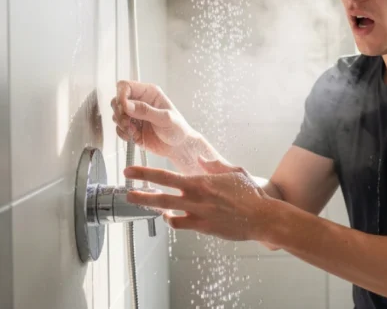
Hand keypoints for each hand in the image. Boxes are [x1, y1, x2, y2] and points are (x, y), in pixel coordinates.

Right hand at [111, 80, 193, 157]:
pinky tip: (134, 136)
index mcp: (149, 93)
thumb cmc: (178, 129)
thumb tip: (127, 105)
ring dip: (121, 124)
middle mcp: (140, 102)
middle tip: (127, 122)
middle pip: (117, 100)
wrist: (178, 147)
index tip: (124, 108)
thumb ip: (146, 111)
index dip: (121, 96)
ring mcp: (134, 116)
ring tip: (133, 131)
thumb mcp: (165, 118)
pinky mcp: (131, 128)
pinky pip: (118, 128)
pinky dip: (122, 133)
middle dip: (119, 112)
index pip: (126, 86)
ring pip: (116, 114)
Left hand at [124, 158, 275, 241]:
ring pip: (166, 210)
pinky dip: (171, 220)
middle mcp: (195, 198)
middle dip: (140, 192)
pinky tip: (167, 216)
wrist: (261, 216)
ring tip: (137, 203)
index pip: (166, 175)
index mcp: (200, 181)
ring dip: (149, 205)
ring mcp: (197, 214)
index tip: (131, 171)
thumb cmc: (250, 194)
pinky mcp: (203, 228)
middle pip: (160, 194)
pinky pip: (180, 224)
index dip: (145, 173)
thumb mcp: (233, 172)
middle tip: (125, 190)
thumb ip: (214, 165)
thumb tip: (201, 159)